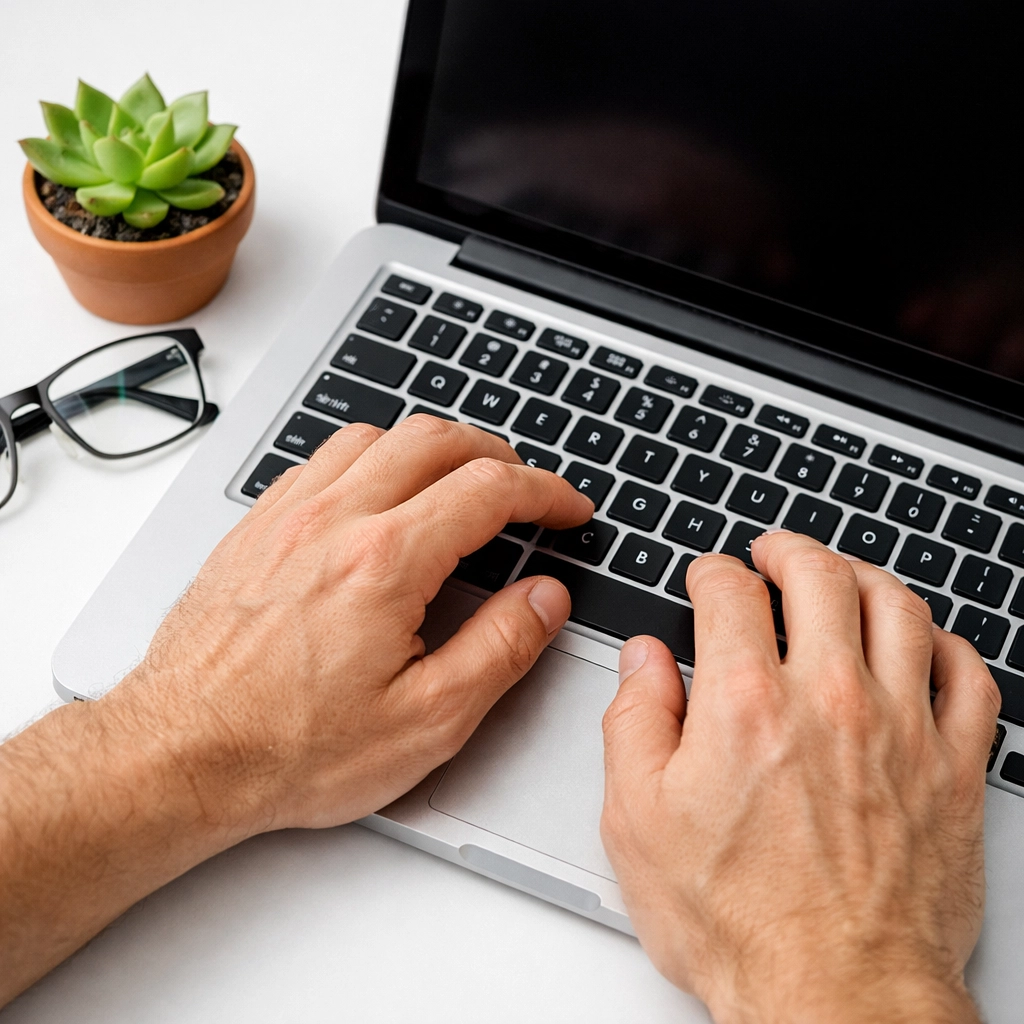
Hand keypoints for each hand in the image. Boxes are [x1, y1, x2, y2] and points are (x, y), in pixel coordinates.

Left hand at [120, 415, 592, 835]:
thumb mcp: (426, 721)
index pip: (488, 490)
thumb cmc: (289, 748)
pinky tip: (375, 493)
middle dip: (496, 453)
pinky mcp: (255, 529)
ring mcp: (287, 518)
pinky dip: (367, 459)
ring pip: (374, 437)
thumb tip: (544, 598)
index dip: (544, 491)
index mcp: (385, 562)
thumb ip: (500, 649)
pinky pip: (319, 459)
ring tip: (456, 480)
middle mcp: (333, 521)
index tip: (566, 508)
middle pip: (434, 440)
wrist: (180, 754)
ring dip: (430, 447)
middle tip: (523, 487)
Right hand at [601, 531, 999, 1022]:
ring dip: (864, 576)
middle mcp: (829, 700)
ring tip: (843, 578)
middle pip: (820, 575)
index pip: (731, 592)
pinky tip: (922, 643)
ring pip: (898, 608)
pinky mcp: (952, 770)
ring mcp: (901, 729)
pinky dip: (944, 643)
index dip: (712, 571)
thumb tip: (645, 662)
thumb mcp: (637, 819)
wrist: (833, 997)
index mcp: (746, 704)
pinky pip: (968, 677)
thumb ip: (634, 720)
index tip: (709, 577)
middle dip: (788, 550)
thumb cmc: (738, 921)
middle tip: (774, 552)